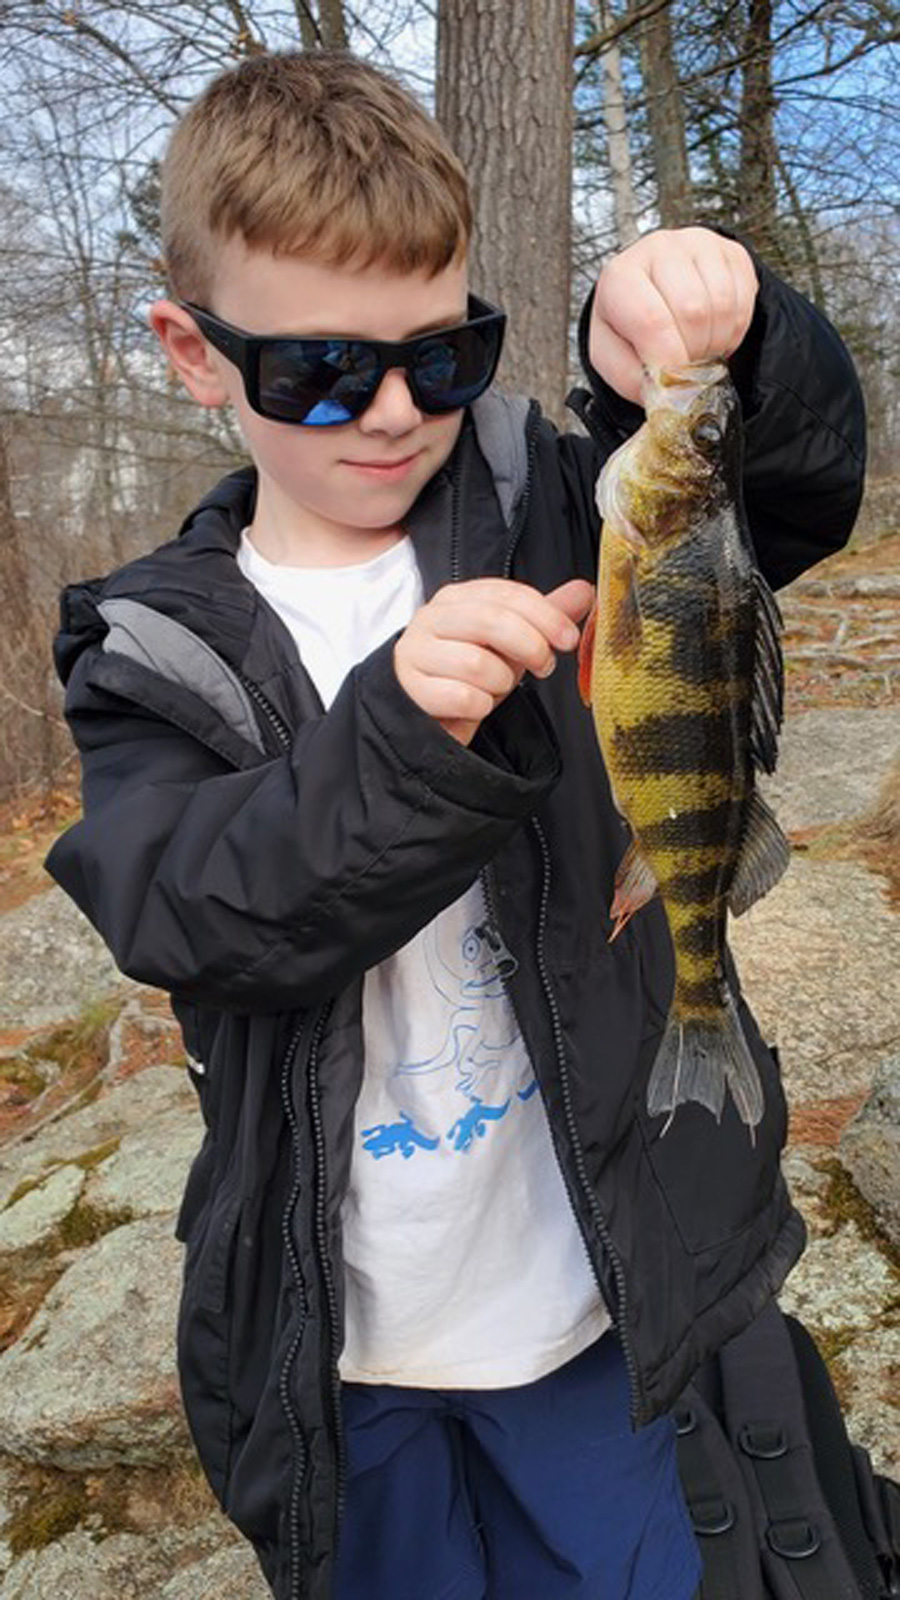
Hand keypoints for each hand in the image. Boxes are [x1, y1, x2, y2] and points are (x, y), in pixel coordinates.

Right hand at [394, 577, 594, 745]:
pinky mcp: (409, 688)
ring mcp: (414, 652)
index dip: (546, 615)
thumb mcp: (511, 644)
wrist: (431, 716)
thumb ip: (544, 617)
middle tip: (544, 667)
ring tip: (494, 688)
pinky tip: (473, 706)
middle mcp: (431, 618)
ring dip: (500, 683)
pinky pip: (462, 697)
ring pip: (478, 663)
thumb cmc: (470, 675)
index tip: (569, 639)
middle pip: (492, 621)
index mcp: (456, 598)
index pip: (507, 594)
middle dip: (531, 647)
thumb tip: (584, 590)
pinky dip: (479, 707)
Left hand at [589, 227, 757, 404]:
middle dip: (694, 352)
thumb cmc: (630, 329)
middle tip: (686, 365)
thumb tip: (664, 395)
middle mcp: (657, 248)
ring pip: (723, 306)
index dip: (669, 359)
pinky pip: (744, 300)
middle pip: (693, 311)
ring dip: (716, 342)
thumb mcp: (615, 359)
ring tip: (699, 348)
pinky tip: (715, 332)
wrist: (654, 297)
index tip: (675, 382)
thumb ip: (633, 379)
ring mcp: (697, 244)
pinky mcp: (730, 251)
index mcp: (620, 275)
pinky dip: (735, 330)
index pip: (651, 319)